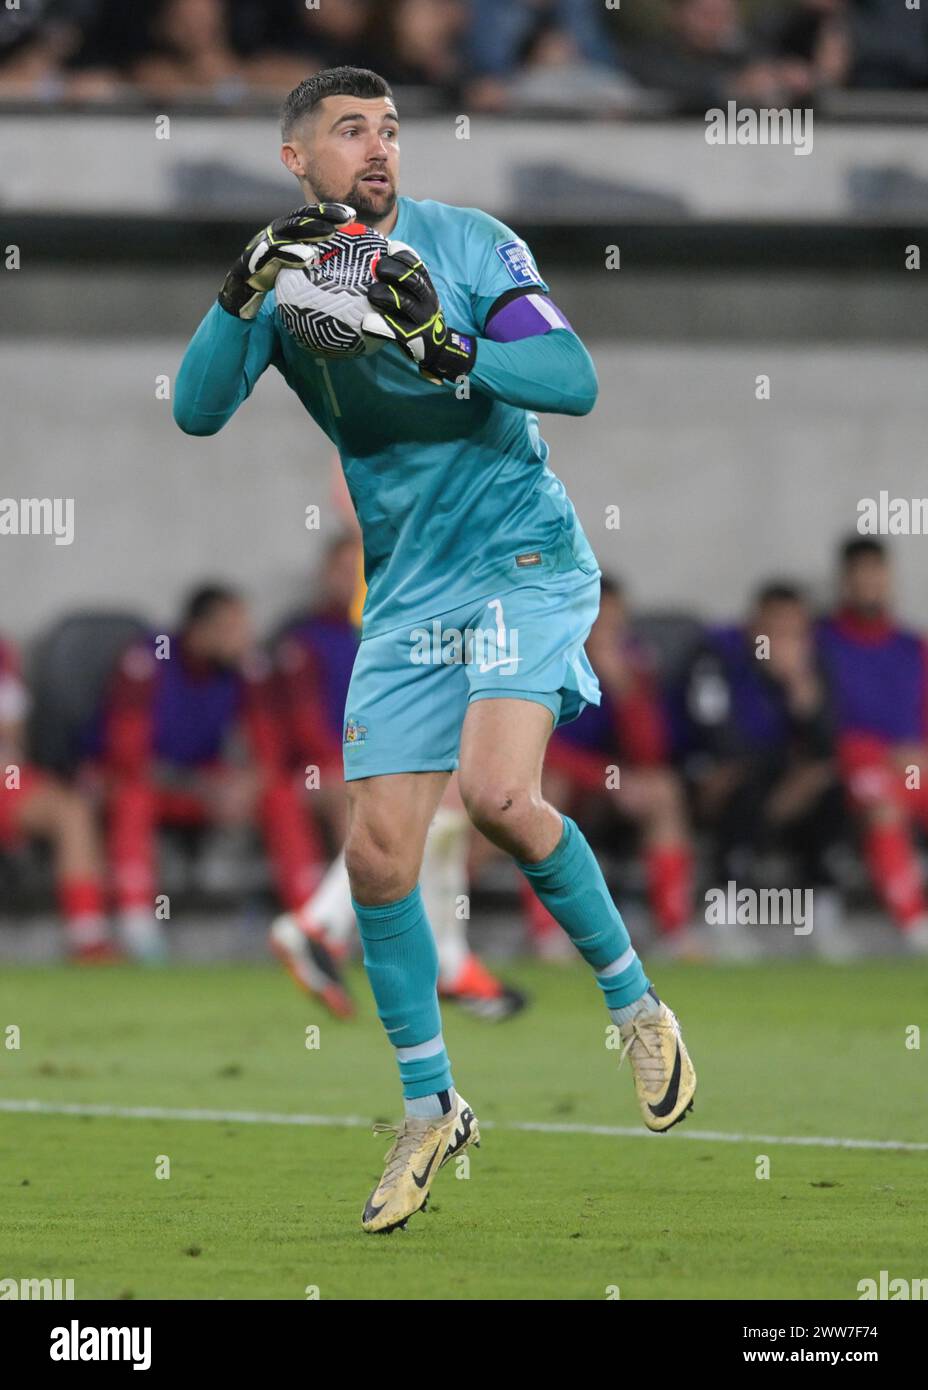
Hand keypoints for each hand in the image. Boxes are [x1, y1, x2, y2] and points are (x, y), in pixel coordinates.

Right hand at [218, 202, 355, 319]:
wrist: (243, 296)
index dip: (330, 212)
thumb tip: (348, 275)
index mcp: (288, 233)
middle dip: (325, 214)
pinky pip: (276, 253)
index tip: (353, 216)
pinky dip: (292, 252)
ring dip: (311, 229)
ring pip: (289, 230)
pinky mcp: (256, 259)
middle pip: (303, 218)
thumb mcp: (299, 274)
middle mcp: (277, 233)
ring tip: (330, 232)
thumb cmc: (276, 284)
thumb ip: (318, 268)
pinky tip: (309, 257)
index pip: (311, 218)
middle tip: (348, 218)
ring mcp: (265, 244)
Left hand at [364, 245, 475, 383]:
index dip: (405, 256)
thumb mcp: (415, 299)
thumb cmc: (416, 319)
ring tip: (371, 293)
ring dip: (387, 295)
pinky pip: (397, 331)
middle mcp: (427, 302)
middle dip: (396, 271)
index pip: (419, 268)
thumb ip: (400, 284)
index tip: (391, 247)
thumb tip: (372, 262)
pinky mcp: (414, 339)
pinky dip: (382, 326)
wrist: (438, 349)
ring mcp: (422, 321)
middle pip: (414, 281)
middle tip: (377, 267)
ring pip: (406, 304)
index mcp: (426, 289)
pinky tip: (367, 323)